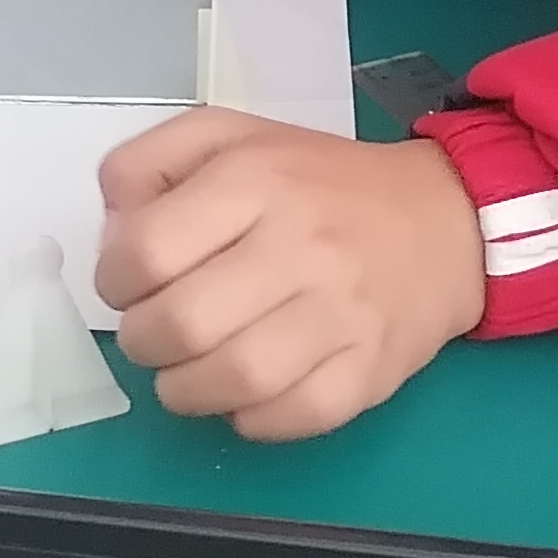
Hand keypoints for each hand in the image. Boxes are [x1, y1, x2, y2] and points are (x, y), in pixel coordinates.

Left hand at [96, 112, 486, 439]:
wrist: (447, 221)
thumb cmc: (320, 184)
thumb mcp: (230, 138)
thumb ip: (149, 164)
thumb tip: (110, 235)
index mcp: (256, 180)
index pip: (146, 252)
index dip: (115, 281)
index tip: (131, 285)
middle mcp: (301, 244)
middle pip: (181, 325)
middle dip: (143, 342)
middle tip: (155, 334)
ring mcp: (343, 313)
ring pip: (233, 381)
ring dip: (184, 391)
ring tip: (188, 372)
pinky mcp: (371, 370)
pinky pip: (290, 417)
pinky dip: (250, 418)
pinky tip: (245, 394)